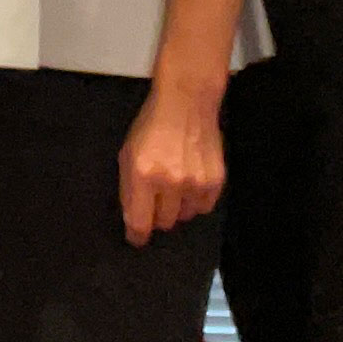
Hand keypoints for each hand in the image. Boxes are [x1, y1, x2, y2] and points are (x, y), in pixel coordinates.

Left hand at [120, 84, 224, 245]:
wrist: (186, 103)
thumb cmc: (151, 126)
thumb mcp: (128, 154)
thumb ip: (129, 189)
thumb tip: (133, 221)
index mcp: (143, 175)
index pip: (139, 222)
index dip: (136, 235)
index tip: (136, 238)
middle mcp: (170, 182)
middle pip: (163, 223)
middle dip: (157, 215)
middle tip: (156, 198)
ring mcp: (195, 182)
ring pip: (184, 217)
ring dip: (177, 207)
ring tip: (175, 184)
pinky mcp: (215, 181)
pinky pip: (203, 207)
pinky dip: (196, 201)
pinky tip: (190, 182)